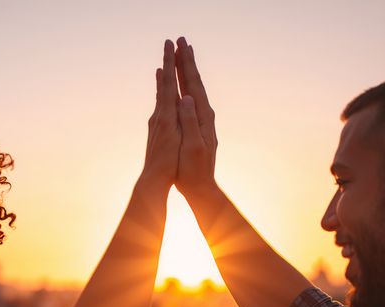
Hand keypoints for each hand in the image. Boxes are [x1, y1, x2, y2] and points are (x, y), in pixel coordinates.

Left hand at [140, 40, 179, 187]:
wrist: (153, 182)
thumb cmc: (172, 164)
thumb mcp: (181, 141)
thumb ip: (183, 118)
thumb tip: (184, 96)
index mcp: (167, 116)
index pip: (170, 82)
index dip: (174, 62)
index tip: (174, 43)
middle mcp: (160, 116)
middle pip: (164, 83)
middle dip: (169, 62)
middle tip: (169, 41)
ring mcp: (156, 123)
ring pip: (160, 94)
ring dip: (163, 77)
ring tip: (164, 65)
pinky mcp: (157, 131)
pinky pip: (160, 107)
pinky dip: (160, 95)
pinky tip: (161, 96)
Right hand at [173, 37, 218, 197]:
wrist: (201, 187)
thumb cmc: (194, 169)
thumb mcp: (193, 145)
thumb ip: (190, 121)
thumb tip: (186, 98)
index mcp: (202, 116)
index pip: (193, 83)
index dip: (186, 64)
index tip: (180, 44)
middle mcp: (204, 115)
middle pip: (194, 82)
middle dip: (187, 61)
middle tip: (181, 40)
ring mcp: (202, 121)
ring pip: (192, 90)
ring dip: (186, 72)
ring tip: (181, 57)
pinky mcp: (197, 128)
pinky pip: (190, 101)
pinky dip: (184, 89)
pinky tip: (180, 89)